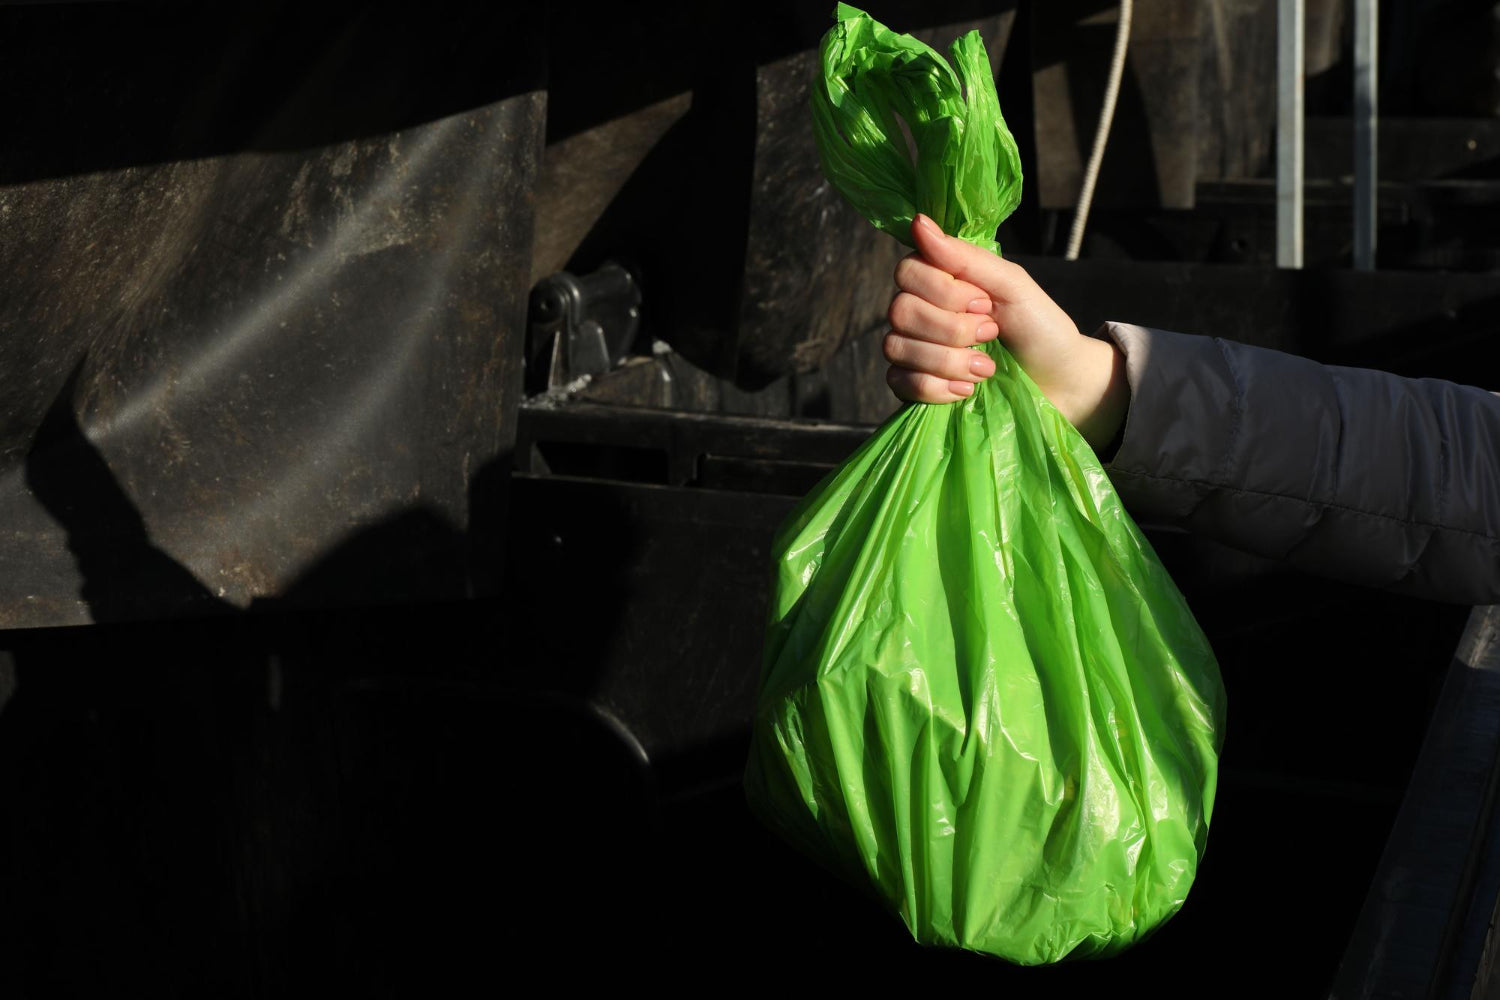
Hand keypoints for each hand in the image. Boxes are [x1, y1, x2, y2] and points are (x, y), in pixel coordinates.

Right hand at [884, 214, 1129, 450]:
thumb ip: (966, 257)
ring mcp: (913, 349)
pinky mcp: (914, 385)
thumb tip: (920, 223)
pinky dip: (935, 388)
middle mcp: (919, 311)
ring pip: (897, 347)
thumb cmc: (1039, 327)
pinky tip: (966, 390)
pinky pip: (898, 382)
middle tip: (991, 334)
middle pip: (900, 311)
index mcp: (939, 280)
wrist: (1058, 380)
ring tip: (986, 367)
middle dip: (951, 329)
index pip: (907, 272)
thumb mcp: (1012, 285)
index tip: (985, 303)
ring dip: (948, 361)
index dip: (943, 291)